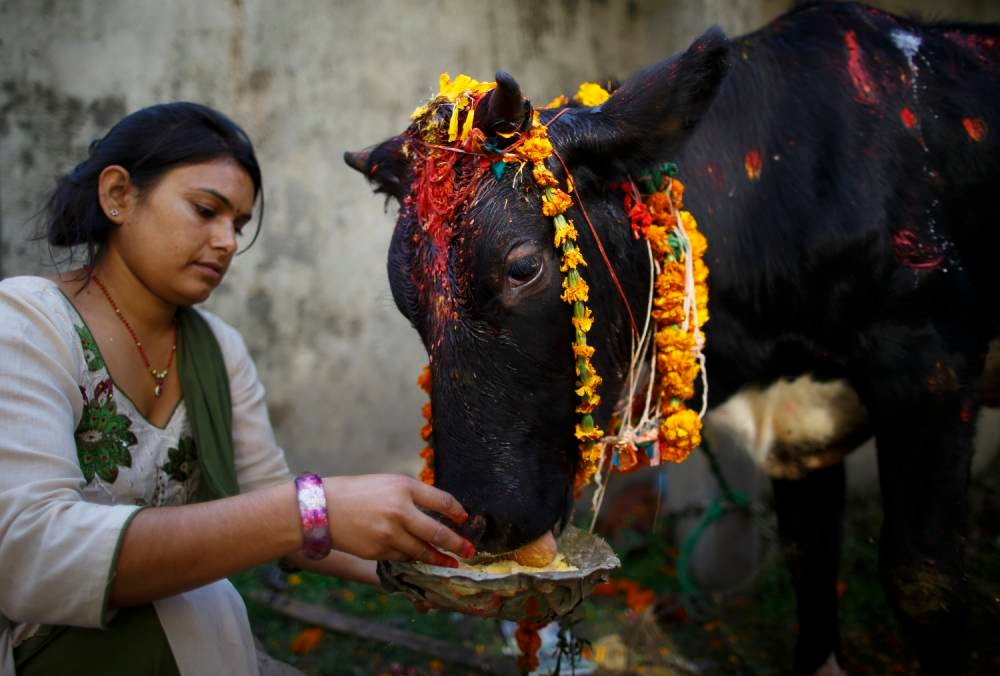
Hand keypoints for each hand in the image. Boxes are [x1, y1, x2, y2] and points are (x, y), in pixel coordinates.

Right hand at [322, 474, 475, 566]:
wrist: (321, 509)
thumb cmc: (357, 492)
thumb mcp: (388, 483)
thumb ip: (412, 495)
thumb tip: (439, 512)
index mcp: (404, 487)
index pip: (442, 501)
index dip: (458, 512)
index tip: (465, 519)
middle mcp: (400, 510)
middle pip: (438, 532)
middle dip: (457, 544)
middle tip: (469, 550)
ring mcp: (389, 533)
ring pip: (422, 551)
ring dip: (438, 558)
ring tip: (449, 562)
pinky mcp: (378, 551)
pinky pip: (403, 557)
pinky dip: (412, 558)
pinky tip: (418, 558)